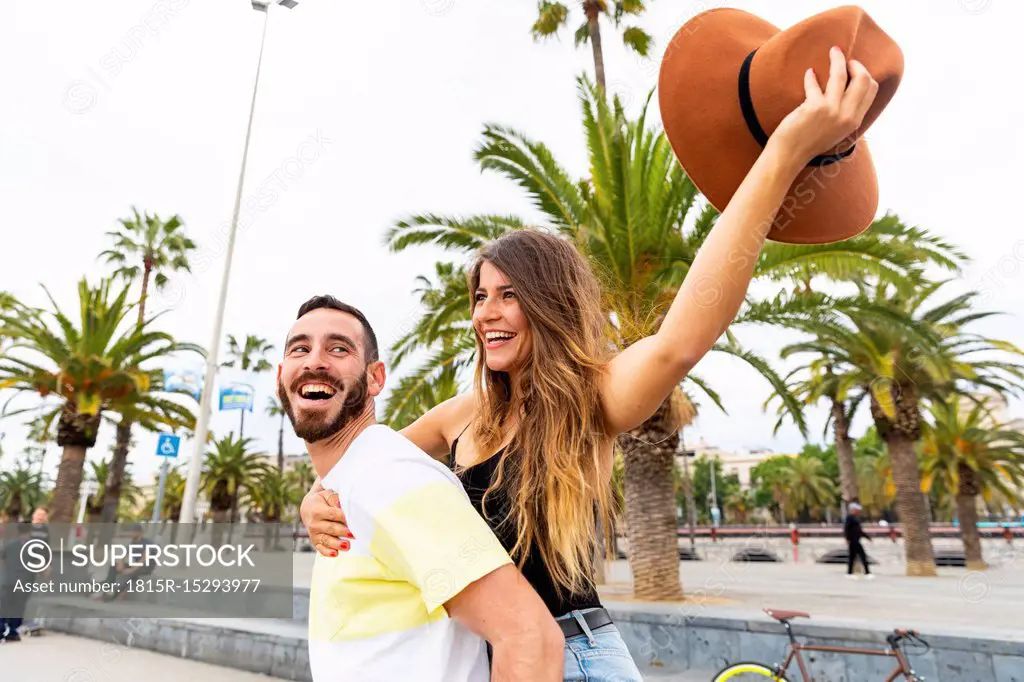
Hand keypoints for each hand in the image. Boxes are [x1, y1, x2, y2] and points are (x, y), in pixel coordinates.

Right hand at [300, 488, 352, 555]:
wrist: (308, 509)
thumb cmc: (322, 501)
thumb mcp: (327, 495)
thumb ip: (335, 499)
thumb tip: (341, 505)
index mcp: (317, 511)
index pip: (333, 514)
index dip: (344, 517)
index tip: (354, 520)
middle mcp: (314, 524)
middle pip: (331, 528)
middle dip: (343, 532)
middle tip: (354, 534)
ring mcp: (314, 534)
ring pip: (326, 540)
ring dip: (337, 544)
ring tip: (347, 546)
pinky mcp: (315, 542)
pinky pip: (321, 548)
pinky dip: (328, 552)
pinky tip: (335, 554)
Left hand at [770, 46, 878, 167]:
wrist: (789, 156)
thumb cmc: (809, 142)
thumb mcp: (836, 131)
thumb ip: (845, 113)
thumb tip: (848, 89)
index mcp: (854, 121)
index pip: (871, 90)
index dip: (864, 74)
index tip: (854, 68)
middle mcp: (847, 116)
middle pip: (863, 79)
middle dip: (855, 64)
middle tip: (844, 58)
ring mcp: (832, 111)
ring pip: (841, 75)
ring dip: (837, 59)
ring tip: (833, 51)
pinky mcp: (814, 108)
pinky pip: (815, 83)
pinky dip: (811, 76)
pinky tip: (809, 73)